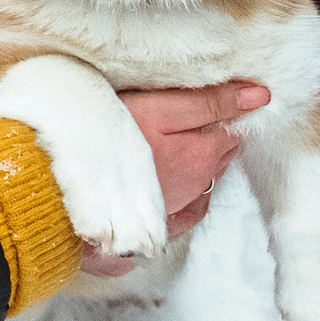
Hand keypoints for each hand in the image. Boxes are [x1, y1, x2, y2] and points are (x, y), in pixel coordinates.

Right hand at [78, 81, 265, 277]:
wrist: (58, 185)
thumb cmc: (106, 138)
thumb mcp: (162, 108)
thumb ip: (211, 102)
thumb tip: (261, 96)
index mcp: (202, 156)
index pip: (231, 131)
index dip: (226, 113)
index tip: (215, 98)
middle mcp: (194, 188)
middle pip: (218, 159)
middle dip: (216, 138)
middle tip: (201, 116)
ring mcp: (172, 209)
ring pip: (201, 183)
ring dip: (200, 163)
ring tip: (185, 142)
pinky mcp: (149, 224)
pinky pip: (182, 213)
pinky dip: (187, 197)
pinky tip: (179, 190)